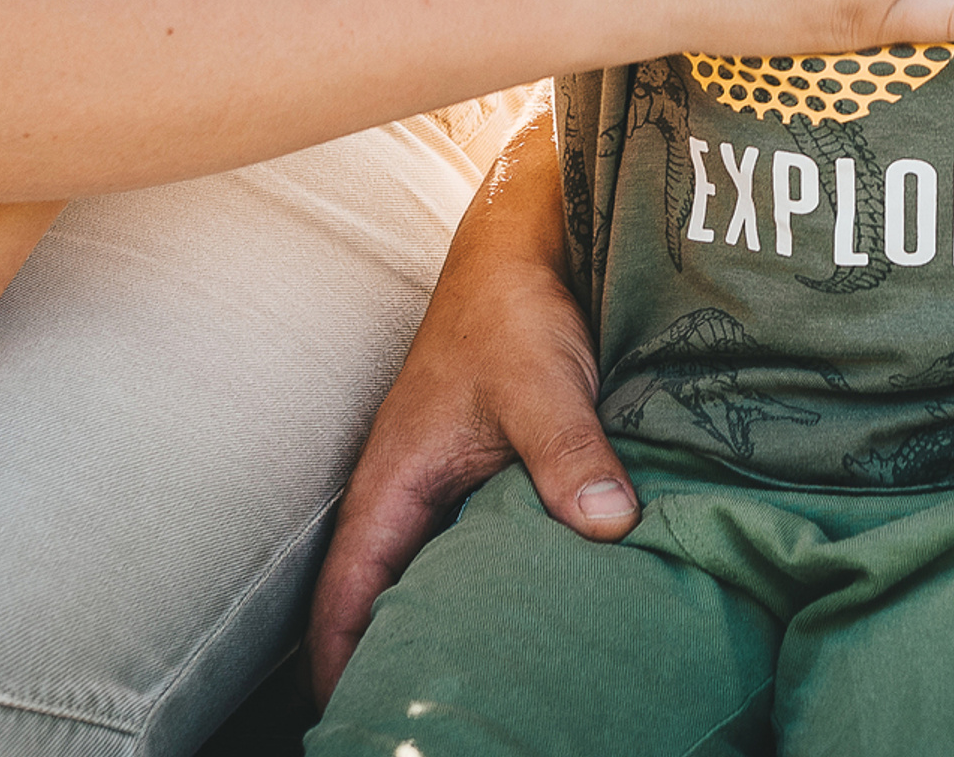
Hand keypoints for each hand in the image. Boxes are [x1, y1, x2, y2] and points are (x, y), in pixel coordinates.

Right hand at [308, 249, 626, 706]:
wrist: (531, 245)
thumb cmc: (513, 309)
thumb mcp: (540, 384)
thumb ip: (569, 454)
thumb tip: (610, 524)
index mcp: (391, 487)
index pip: (345, 603)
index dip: (343, 671)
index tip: (358, 728)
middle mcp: (411, 498)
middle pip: (389, 606)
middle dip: (404, 666)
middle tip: (437, 727)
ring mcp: (451, 489)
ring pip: (442, 580)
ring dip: (459, 626)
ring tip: (494, 695)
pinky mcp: (495, 475)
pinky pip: (486, 550)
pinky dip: (504, 587)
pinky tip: (545, 620)